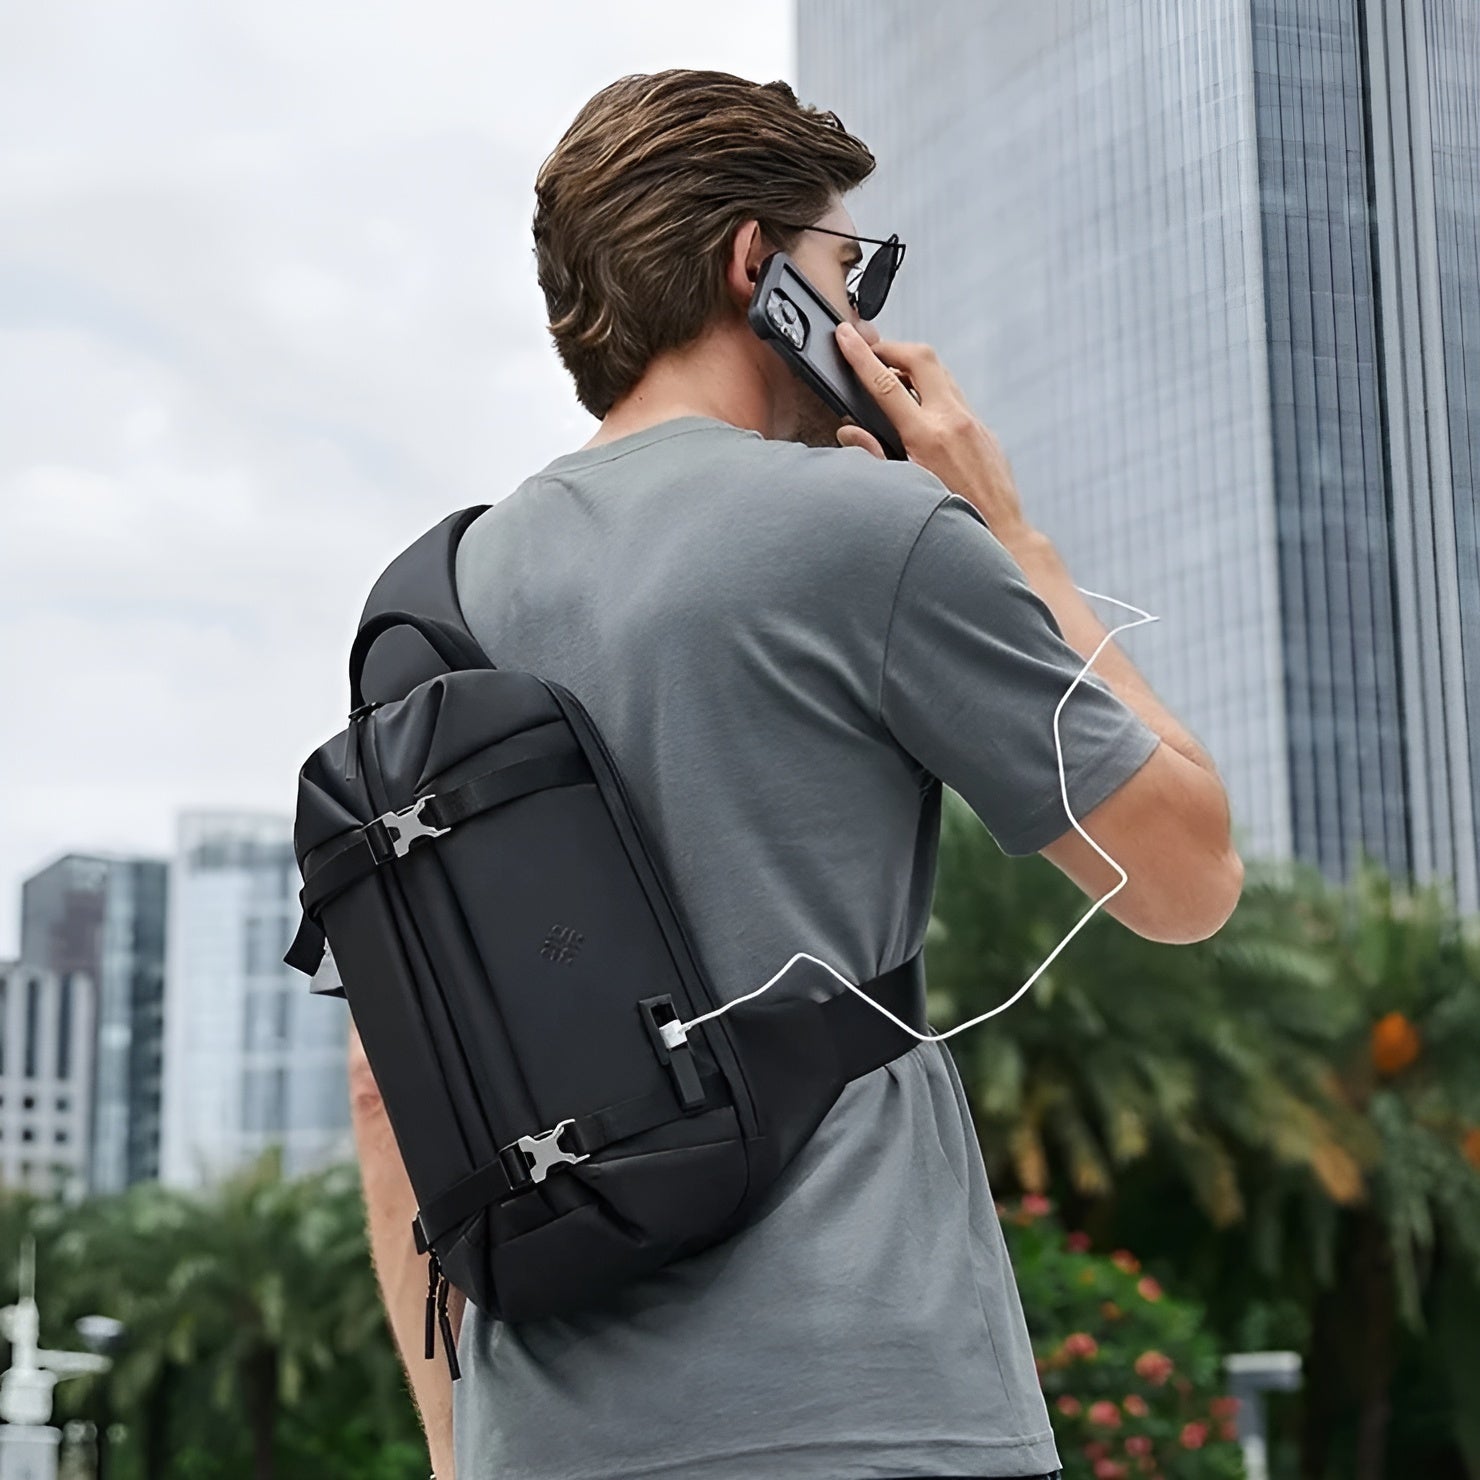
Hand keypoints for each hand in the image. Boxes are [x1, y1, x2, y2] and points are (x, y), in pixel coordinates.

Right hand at [833, 322, 1031, 544]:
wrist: (1002, 533)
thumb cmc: (952, 519)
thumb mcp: (904, 490)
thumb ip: (874, 456)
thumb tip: (850, 432)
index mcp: (927, 437)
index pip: (885, 384)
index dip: (860, 355)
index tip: (845, 336)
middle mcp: (953, 421)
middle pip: (921, 357)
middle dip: (892, 347)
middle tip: (872, 351)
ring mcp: (973, 422)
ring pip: (940, 373)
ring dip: (913, 369)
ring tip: (892, 382)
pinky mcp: (985, 429)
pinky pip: (954, 397)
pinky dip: (932, 393)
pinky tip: (920, 413)